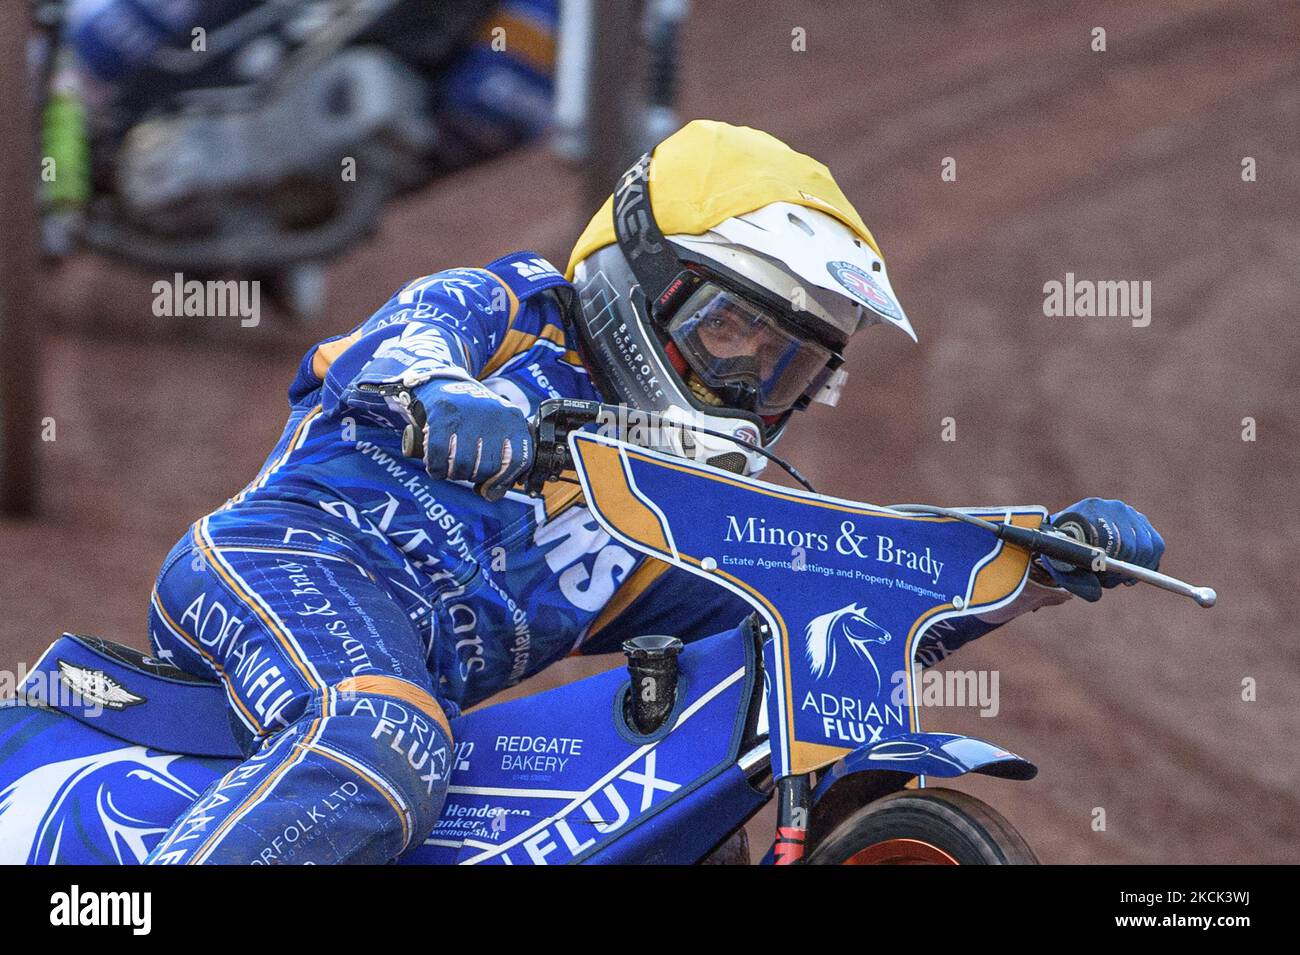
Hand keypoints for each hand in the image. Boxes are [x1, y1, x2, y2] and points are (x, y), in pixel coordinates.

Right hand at [412, 377, 531, 500]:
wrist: (446, 384)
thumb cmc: (475, 418)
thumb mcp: (497, 431)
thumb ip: (503, 461)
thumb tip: (492, 494)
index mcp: (513, 419)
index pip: (519, 459)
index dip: (504, 480)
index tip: (490, 487)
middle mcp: (494, 414)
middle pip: (488, 467)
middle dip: (474, 477)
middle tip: (467, 472)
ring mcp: (467, 414)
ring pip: (463, 465)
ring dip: (455, 475)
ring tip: (452, 468)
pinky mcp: (442, 415)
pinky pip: (438, 456)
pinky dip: (436, 469)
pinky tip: (437, 468)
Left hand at [1042, 497, 1164, 600]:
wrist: (1064, 534)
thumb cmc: (1060, 550)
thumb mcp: (1061, 566)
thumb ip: (1076, 580)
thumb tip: (1097, 595)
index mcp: (1090, 510)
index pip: (1114, 539)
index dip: (1113, 564)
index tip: (1103, 577)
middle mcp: (1113, 507)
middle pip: (1134, 545)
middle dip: (1124, 569)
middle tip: (1107, 581)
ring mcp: (1130, 513)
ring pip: (1149, 547)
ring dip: (1135, 568)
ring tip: (1115, 578)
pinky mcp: (1142, 522)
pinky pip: (1156, 546)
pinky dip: (1147, 565)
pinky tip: (1129, 577)